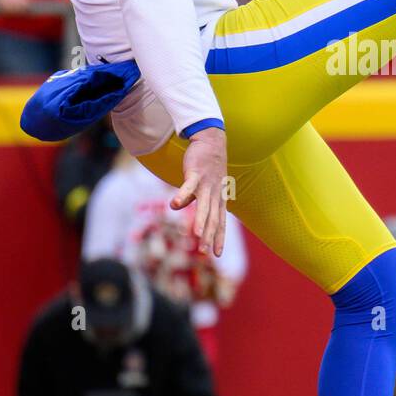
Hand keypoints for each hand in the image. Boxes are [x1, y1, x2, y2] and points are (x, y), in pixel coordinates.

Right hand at [171, 126, 227, 256]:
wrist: (213, 141)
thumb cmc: (209, 167)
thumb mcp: (207, 186)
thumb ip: (195, 198)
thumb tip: (178, 207)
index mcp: (219, 199)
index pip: (221, 222)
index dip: (219, 237)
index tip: (218, 254)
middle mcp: (215, 194)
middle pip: (213, 218)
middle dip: (209, 236)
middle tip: (204, 252)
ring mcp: (206, 184)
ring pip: (204, 205)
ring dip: (200, 220)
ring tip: (195, 234)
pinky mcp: (195, 173)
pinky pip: (188, 186)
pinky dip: (182, 195)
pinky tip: (174, 205)